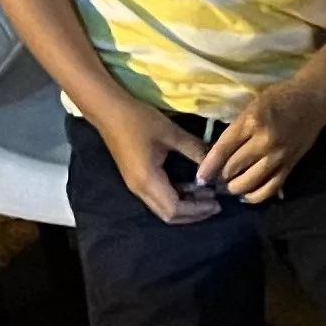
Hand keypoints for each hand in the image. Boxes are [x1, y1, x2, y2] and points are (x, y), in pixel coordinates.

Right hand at [85, 96, 218, 224]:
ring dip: (186, 205)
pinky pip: (159, 197)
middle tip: (215, 203)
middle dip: (194, 213)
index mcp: (148, 181)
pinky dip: (176, 196)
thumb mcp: (170, 133)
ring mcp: (136, 186)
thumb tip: (216, 164)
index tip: (217, 203)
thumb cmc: (138, 120)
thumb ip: (194, 149)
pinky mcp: (136, 179)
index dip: (198, 210)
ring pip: (163, 208)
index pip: (175, 210)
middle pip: (169, 215)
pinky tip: (190, 185)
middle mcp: (140, 190)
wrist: (109, 110)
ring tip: (207, 194)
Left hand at [201, 72, 325, 203]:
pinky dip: (255, 196)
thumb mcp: (252, 105)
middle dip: (221, 176)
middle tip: (216, 177)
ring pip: (250, 182)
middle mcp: (264, 141)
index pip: (223, 149)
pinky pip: (270, 189)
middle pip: (234, 168)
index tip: (200, 178)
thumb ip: (237, 128)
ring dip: (236, 187)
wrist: (312, 99)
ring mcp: (278, 156)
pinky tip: (247, 195)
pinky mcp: (290, 166)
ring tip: (230, 185)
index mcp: (251, 122)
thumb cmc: (279, 97)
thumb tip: (218, 153)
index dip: (209, 166)